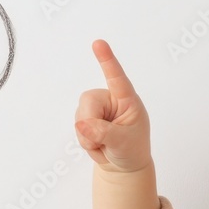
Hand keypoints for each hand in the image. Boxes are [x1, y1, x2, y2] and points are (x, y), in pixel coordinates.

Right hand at [75, 40, 152, 173]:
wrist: (123, 164)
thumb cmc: (131, 149)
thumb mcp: (123, 143)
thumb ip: (103, 133)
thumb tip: (81, 124)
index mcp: (127, 99)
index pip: (116, 77)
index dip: (107, 60)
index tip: (98, 43)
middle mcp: (110, 99)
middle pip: (88, 102)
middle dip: (91, 125)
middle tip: (104, 141)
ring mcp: (97, 108)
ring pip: (80, 116)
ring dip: (88, 137)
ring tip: (104, 143)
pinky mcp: (86, 117)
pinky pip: (77, 127)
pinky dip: (84, 140)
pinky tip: (96, 143)